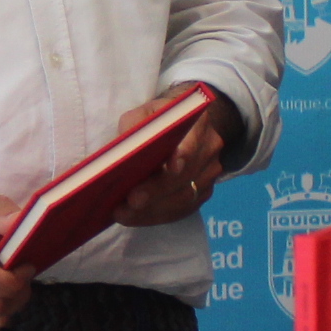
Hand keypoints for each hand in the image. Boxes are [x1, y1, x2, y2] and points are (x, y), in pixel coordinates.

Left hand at [111, 91, 228, 227]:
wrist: (187, 126)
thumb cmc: (161, 118)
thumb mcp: (145, 112)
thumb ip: (135, 126)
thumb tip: (120, 153)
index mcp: (198, 124)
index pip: (193, 142)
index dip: (183, 156)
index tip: (169, 168)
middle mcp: (210, 149)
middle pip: (185, 176)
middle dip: (157, 191)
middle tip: (131, 200)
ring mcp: (209, 174)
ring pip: (183, 199)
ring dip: (151, 210)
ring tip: (123, 214)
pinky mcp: (203, 194)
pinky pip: (181, 210)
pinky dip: (155, 216)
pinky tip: (133, 218)